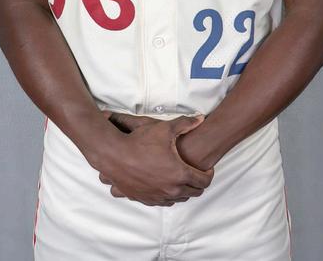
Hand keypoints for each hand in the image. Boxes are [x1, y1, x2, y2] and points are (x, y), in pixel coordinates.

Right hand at [94, 114, 213, 206]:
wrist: (113, 154)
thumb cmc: (139, 142)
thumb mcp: (164, 129)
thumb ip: (185, 123)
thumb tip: (201, 119)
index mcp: (179, 174)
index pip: (204, 181)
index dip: (209, 174)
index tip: (207, 168)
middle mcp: (170, 189)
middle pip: (194, 192)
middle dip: (199, 184)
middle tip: (197, 174)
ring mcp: (157, 196)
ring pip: (179, 199)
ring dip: (184, 191)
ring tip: (182, 179)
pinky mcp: (145, 199)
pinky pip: (163, 203)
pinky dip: (168, 196)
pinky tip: (166, 186)